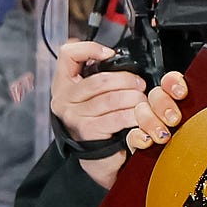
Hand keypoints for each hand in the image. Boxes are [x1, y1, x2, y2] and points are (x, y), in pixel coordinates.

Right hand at [49, 40, 147, 187]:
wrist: (97, 157)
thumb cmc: (98, 122)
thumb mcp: (91, 96)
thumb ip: (96, 76)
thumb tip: (111, 55)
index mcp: (64, 84)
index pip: (68, 54)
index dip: (89, 49)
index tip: (109, 53)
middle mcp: (64, 99)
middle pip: (100, 79)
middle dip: (126, 79)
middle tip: (140, 84)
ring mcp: (74, 116)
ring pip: (111, 98)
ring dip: (133, 98)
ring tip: (143, 100)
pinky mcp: (88, 131)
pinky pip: (117, 117)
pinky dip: (133, 115)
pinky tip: (140, 116)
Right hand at [125, 62, 206, 153]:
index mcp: (188, 100)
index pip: (174, 81)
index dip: (174, 81)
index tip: (183, 90)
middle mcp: (170, 111)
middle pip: (155, 94)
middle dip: (162, 104)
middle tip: (176, 118)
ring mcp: (156, 128)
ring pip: (140, 112)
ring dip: (149, 121)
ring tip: (165, 134)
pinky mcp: (145, 147)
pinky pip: (133, 136)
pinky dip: (137, 138)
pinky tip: (147, 143)